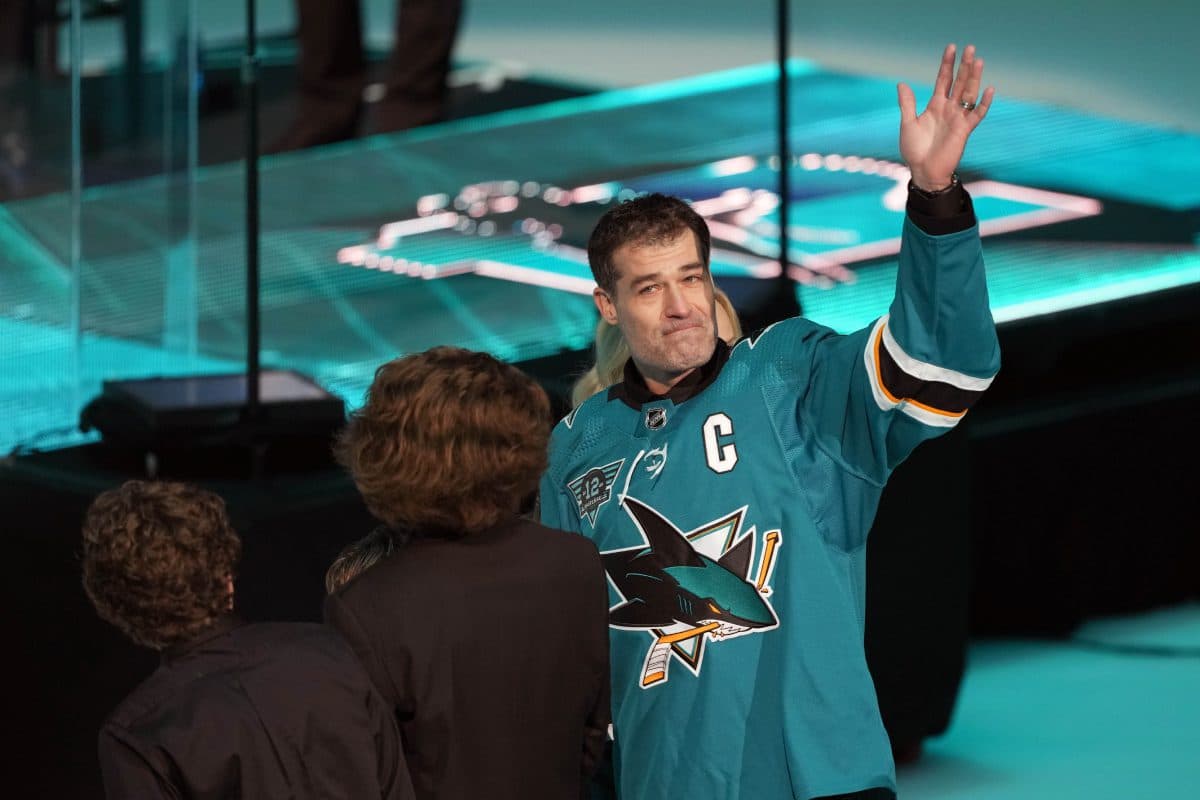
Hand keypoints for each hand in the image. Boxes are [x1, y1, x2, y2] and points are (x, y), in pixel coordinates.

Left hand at [898, 44, 993, 190]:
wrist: (923, 171)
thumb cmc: (915, 150)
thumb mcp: (908, 124)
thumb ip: (907, 104)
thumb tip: (901, 83)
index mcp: (935, 106)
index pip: (944, 80)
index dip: (947, 64)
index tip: (951, 48)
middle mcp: (949, 109)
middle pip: (960, 82)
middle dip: (965, 66)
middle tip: (970, 48)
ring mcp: (958, 118)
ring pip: (969, 93)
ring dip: (974, 78)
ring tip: (978, 61)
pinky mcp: (965, 130)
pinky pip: (977, 114)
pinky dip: (984, 103)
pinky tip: (989, 89)